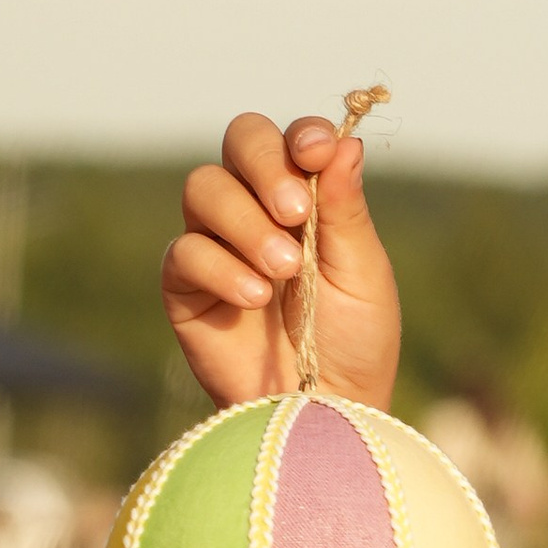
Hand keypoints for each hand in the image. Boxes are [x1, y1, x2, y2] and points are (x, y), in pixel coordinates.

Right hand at [163, 111, 402, 409]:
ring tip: (284, 269)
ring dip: (246, 222)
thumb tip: (344, 141)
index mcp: (305, 198)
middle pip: (238, 142)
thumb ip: (346, 208)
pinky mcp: (184, 287)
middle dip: (265, 166)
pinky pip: (184, 251)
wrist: (324, 411)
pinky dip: (221, 269)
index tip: (315, 151)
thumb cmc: (354, 342)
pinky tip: (254, 299)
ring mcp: (216, 244)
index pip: (287, 140)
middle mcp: (255, 209)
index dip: (298, 136)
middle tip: (296, 212)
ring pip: (204, 188)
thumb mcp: (363, 272)